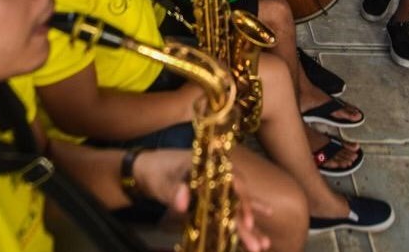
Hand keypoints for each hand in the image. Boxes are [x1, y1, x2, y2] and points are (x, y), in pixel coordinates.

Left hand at [132, 150, 271, 251]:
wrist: (145, 171)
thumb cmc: (154, 172)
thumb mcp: (161, 180)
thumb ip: (173, 190)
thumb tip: (183, 201)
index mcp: (208, 165)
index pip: (231, 181)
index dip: (242, 201)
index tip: (247, 221)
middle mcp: (216, 175)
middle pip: (236, 198)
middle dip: (247, 222)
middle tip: (259, 244)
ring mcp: (214, 187)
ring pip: (235, 207)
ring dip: (247, 226)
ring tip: (263, 246)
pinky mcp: (210, 198)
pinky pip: (229, 209)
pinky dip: (241, 218)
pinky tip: (258, 228)